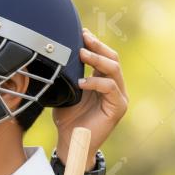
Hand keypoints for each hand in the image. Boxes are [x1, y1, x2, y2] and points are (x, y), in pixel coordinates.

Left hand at [53, 29, 128, 169]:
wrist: (71, 142)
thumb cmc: (68, 119)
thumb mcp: (65, 92)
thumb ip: (66, 77)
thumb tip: (55, 57)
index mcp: (102, 81)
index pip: (103, 57)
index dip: (94, 43)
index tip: (81, 32)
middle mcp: (114, 86)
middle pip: (112, 58)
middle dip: (98, 46)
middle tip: (83, 38)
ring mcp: (119, 96)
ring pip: (114, 70)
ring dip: (97, 59)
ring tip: (82, 54)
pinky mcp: (118, 107)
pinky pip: (110, 88)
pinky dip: (96, 82)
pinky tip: (81, 82)